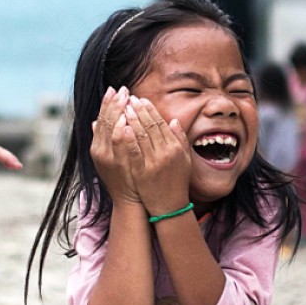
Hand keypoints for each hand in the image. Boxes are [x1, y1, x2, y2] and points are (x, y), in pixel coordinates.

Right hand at [90, 87, 141, 205]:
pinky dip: (121, 130)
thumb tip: (95, 122)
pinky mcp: (119, 163)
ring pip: (111, 129)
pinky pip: (120, 143)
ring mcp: (108, 157)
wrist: (129, 200)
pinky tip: (126, 119)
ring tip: (126, 97)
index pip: (101, 119)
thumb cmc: (123, 177)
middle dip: (114, 103)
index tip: (114, 89)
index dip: (107, 103)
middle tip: (123, 89)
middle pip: (105, 121)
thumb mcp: (108, 157)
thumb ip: (103, 139)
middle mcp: (99, 150)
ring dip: (118, 112)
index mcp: (97, 147)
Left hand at [122, 96, 190, 214]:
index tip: (141, 99)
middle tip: (129, 98)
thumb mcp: (184, 159)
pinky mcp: (142, 172)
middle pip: (150, 126)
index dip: (150, 110)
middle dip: (139, 110)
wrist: (170, 206)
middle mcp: (166, 153)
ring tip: (123, 107)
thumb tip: (172, 120)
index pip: (161, 124)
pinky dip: (128, 139)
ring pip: (141, 136)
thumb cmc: (176, 182)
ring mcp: (154, 163)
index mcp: (175, 148)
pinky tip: (122, 128)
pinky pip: (134, 153)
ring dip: (132, 119)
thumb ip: (179, 139)